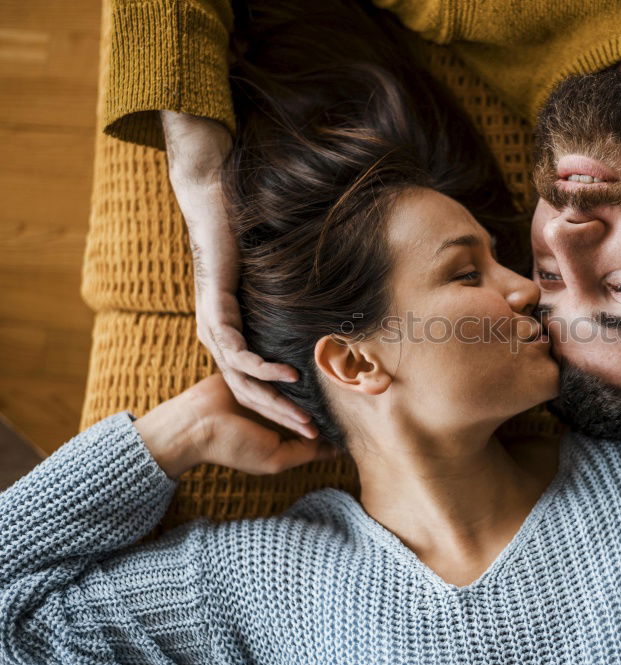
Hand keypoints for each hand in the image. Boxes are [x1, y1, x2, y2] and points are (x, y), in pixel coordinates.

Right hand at [136, 374, 339, 479]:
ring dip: (312, 376)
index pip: (315, 421)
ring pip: (296, 380)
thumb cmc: (234, 445)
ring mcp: (262, 386)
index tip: (357, 409)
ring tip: (336, 366)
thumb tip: (336, 450)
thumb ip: (305, 453)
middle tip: (352, 382)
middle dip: (328, 394)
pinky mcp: (251, 369)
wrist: (195, 424)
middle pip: (309, 398)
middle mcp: (275, 407)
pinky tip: (310, 353)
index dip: (332, 417)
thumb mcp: (275, 458)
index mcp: (282, 429)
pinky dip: (290, 362)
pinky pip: (275, 364)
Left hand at [161, 111, 317, 439]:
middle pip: (248, 394)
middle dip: (281, 418)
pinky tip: (288, 377)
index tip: (312, 426)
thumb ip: (290, 311)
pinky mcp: (215, 313)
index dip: (282, 409)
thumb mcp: (271, 290)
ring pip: (242, 381)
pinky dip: (264, 368)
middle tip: (311, 437)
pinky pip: (238, 351)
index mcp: (231, 338)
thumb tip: (329, 319)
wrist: (215, 212)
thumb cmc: (246, 245)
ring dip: (274, 402)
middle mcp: (218, 340)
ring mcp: (213, 329)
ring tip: (302, 418)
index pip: (256, 387)